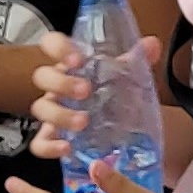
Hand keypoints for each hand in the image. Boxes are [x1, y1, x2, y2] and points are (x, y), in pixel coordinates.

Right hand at [22, 29, 165, 161]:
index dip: (58, 47)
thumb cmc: (112, 96)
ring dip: (60, 114)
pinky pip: (39, 144)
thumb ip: (137, 60)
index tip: (78, 59)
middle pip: (42, 76)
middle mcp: (56, 87)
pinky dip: (49, 146)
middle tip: (86, 90)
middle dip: (62, 82)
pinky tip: (67, 148)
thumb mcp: (125, 77)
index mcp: (70, 65)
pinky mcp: (50, 139)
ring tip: (84, 121)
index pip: (52, 44)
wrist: (116, 130)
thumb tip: (152, 44)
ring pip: (40, 109)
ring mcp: (51, 113)